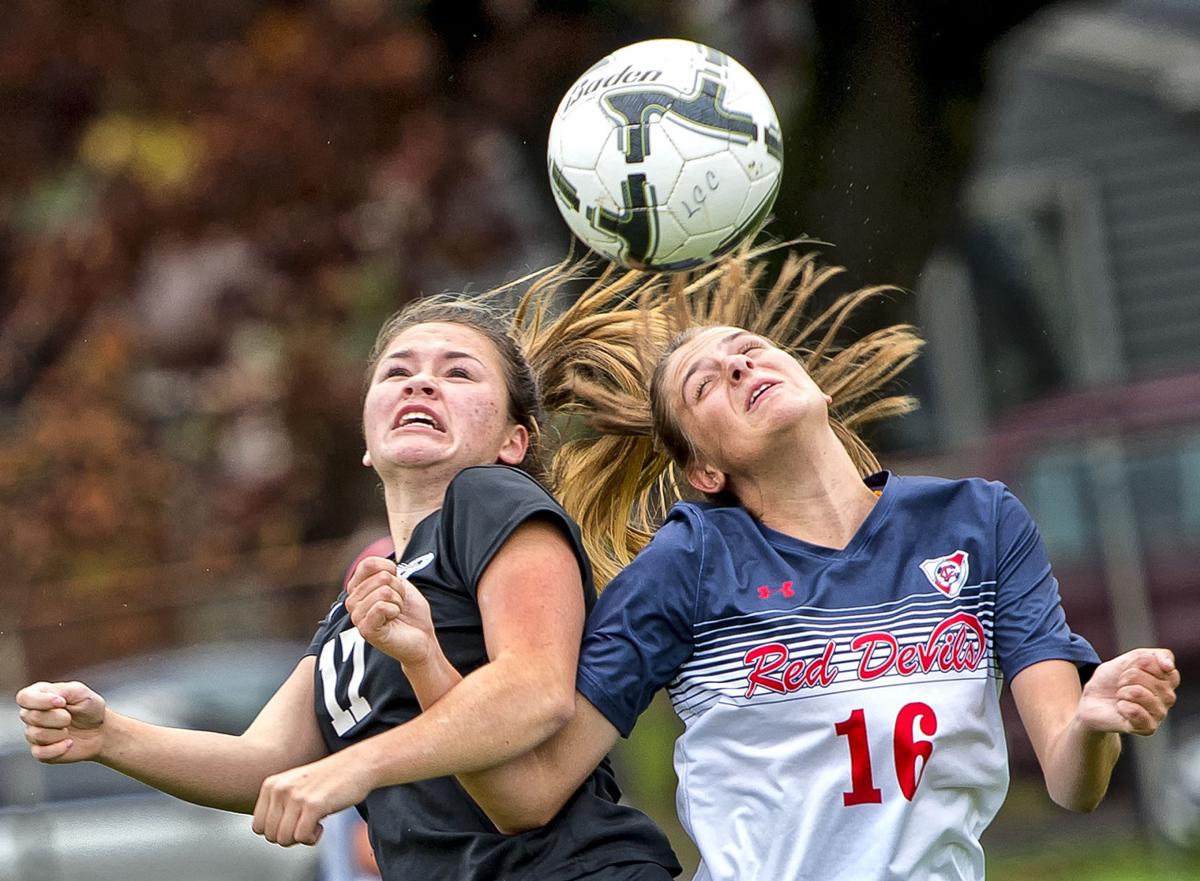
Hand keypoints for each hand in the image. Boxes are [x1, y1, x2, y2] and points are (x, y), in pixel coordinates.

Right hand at [15, 681, 106, 762]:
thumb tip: (53, 699)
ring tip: (69, 729)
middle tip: (71, 717)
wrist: (100, 731)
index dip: (41, 701)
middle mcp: (32, 714)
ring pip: (36, 735)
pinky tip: (69, 743)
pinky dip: (59, 748)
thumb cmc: (89, 708)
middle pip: (32, 717)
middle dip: (59, 717)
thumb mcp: (81, 692)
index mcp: (39, 695)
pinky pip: (40, 753)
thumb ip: (63, 691)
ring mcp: (34, 733)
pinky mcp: (40, 751)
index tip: (62, 703)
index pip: (24, 697)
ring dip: (60, 733)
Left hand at [251, 753, 372, 846]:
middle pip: (271, 836)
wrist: (357, 764)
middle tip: (306, 824)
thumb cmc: (328, 778)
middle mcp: (280, 789)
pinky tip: (321, 824)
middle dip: (289, 836)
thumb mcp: (293, 785)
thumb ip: (277, 804)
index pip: (258, 827)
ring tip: (314, 823)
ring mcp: (296, 796)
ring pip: (284, 839)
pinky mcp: (314, 805)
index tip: (294, 822)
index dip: (277, 831)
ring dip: (301, 838)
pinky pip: (302, 837)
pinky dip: (312, 838)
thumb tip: (268, 833)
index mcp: (271, 784)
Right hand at [345, 556, 435, 666]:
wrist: (422, 638)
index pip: (369, 563)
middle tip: (397, 604)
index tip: (395, 585)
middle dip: (398, 590)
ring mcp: (357, 616)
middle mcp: (352, 601)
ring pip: (384, 591)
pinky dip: (395, 610)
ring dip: (398, 601)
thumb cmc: (409, 611)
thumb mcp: (398, 583)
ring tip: (395, 613)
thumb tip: (373, 563)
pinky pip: (382, 606)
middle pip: (382, 577)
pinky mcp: (365, 630)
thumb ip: (383, 571)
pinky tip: (392, 621)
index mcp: (357, 588)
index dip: (390, 570)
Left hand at [1077, 648, 1178, 735]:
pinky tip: (1121, 709)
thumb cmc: (1112, 679)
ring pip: (1138, 693)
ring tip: (1120, 696)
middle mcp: (1168, 697)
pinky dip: (1121, 706)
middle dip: (1127, 677)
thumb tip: (1169, 666)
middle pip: (1149, 679)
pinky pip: (1135, 712)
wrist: (1092, 700)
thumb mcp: (1128, 659)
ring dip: (1122, 692)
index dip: (1140, 663)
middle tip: (1121, 684)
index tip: (1130, 667)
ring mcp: (1160, 713)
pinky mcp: (1149, 728)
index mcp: (1167, 679)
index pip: (1164, 667)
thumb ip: (1151, 656)